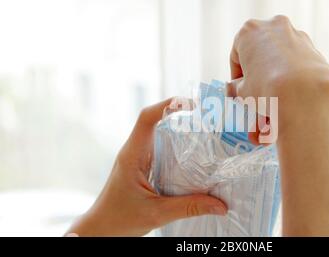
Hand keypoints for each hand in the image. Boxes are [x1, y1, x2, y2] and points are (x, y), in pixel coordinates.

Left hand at [67, 98, 226, 235]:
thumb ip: (189, 208)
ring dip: (179, 129)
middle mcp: (135, 151)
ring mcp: (138, 158)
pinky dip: (177, 146)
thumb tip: (220, 205)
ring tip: (205, 130)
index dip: (167, 105)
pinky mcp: (143, 166)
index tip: (191, 104)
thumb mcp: (157, 213)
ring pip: (159, 134)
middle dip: (179, 113)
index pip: (146, 118)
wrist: (101, 229)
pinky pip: (161, 148)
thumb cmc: (119, 219)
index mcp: (133, 155)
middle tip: (206, 116)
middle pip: (156, 120)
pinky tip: (193, 155)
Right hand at [229, 16, 328, 235]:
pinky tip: (294, 110)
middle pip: (263, 61)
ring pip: (284, 69)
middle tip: (259, 108)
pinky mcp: (321, 58)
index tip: (243, 99)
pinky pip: (303, 77)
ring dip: (278, 91)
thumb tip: (226, 108)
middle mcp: (278, 30)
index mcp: (251, 32)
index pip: (237, 56)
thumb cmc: (266, 95)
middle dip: (260, 85)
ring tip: (276, 115)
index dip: (238, 80)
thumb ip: (233, 98)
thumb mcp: (242, 99)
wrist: (307, 97)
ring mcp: (302, 42)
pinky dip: (297, 93)